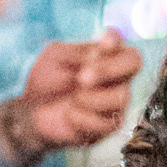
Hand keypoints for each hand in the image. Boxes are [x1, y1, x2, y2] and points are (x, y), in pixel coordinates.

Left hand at [0, 36, 141, 166]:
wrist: (32, 111)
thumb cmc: (46, 79)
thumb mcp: (55, 56)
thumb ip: (78, 52)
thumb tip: (98, 54)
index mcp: (105, 55)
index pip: (123, 40)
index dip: (119, 42)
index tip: (103, 43)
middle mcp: (116, 76)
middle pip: (134, 63)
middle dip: (108, 69)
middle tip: (81, 78)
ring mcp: (115, 101)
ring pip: (122, 97)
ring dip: (93, 98)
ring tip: (73, 99)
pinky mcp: (108, 126)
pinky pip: (107, 123)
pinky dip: (82, 118)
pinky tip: (68, 115)